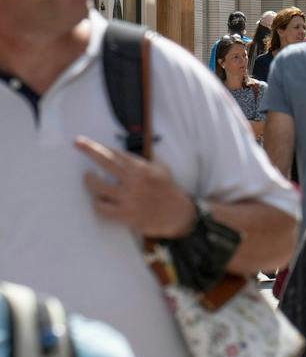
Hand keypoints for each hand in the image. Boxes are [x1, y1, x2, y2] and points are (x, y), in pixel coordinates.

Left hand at [76, 137, 196, 238]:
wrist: (177, 214)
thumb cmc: (167, 189)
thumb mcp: (161, 168)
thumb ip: (145, 158)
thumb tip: (130, 148)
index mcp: (142, 168)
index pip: (115, 153)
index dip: (97, 146)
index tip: (82, 141)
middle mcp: (134, 181)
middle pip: (104, 162)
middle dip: (89, 151)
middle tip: (77, 144)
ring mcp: (129, 199)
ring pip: (98, 187)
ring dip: (89, 181)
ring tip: (89, 178)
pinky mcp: (125, 215)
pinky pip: (101, 208)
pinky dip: (97, 203)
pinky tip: (98, 200)